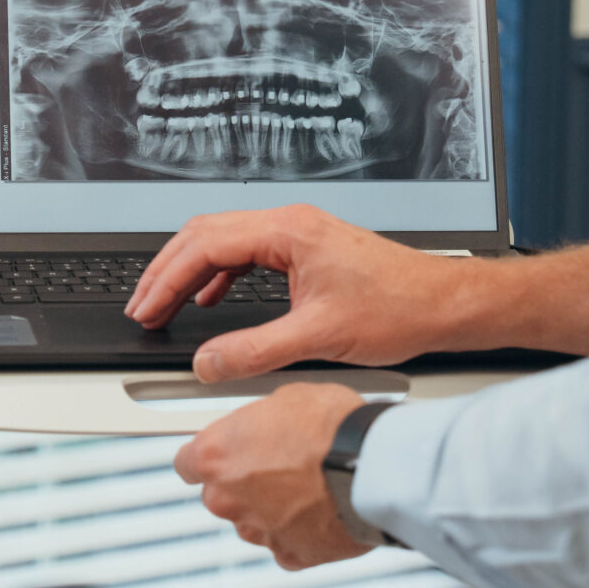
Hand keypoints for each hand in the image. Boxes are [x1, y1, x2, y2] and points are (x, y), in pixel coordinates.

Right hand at [128, 205, 588, 379]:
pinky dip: (221, 275)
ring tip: (167, 303)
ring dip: (191, 271)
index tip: (146, 307)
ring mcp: (300, 234)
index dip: (167, 278)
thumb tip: (210, 363)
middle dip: (168, 270)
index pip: (206, 244)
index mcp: (288, 232)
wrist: (445, 303)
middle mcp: (291, 224)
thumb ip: (256, 351)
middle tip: (143, 305)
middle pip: (207, 234)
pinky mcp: (309, 249)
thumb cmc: (399, 308)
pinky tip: (213, 300)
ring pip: (225, 240)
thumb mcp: (319, 338)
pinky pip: (249, 252)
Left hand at [174, 382, 366, 568]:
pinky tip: (321, 508)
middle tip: (277, 462)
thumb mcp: (287, 397)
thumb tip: (263, 422)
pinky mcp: (290, 554)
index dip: (210, 454)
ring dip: (271, 505)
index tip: (224, 450)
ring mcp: (257, 531)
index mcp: (215, 456)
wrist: (373, 468)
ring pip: (253, 520)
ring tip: (308, 483)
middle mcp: (227, 498)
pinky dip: (298, 530)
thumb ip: (259, 420)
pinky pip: (285, 543)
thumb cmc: (333, 427)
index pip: (187, 461)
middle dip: (242, 481)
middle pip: (220, 493)